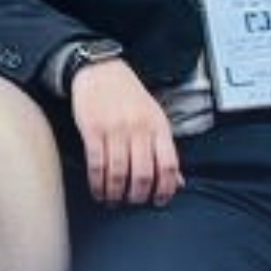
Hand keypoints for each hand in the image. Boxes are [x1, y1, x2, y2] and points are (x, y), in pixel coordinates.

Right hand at [69, 60, 179, 205]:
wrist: (100, 70)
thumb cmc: (129, 95)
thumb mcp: (155, 117)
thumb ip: (165, 150)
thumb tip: (177, 182)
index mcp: (158, 126)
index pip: (168, 164)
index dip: (166, 188)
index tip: (159, 200)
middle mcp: (139, 128)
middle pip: (143, 173)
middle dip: (138, 195)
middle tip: (133, 201)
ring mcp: (115, 129)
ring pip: (118, 173)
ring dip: (116, 193)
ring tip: (114, 200)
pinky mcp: (93, 130)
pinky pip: (97, 164)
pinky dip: (97, 183)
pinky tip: (98, 190)